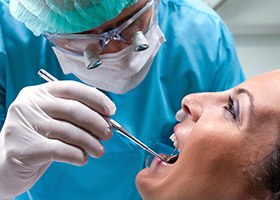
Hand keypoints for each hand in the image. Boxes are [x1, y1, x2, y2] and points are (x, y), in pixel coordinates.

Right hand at [0, 81, 115, 198]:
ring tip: (99, 150)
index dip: (96, 99)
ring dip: (91, 142)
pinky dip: (77, 154)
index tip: (111, 111)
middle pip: (73, 110)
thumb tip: (105, 118)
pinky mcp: (23, 148)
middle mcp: (29, 104)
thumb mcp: (53, 119)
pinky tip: (82, 158)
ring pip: (69, 131)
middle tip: (108, 134)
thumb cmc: (37, 138)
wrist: (5, 164)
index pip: (73, 88)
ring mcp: (23, 125)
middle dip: (97, 123)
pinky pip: (59, 149)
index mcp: (40, 92)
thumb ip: (74, 114)